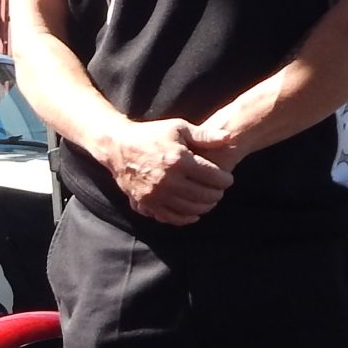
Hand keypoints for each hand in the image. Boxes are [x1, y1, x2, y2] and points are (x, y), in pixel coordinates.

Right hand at [88, 117, 231, 223]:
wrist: (118, 148)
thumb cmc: (151, 135)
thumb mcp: (178, 128)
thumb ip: (205, 135)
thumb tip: (229, 138)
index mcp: (179, 160)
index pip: (212, 177)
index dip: (224, 180)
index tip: (227, 179)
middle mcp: (169, 180)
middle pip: (203, 195)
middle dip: (216, 194)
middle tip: (220, 191)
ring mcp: (157, 194)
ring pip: (190, 209)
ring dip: (204, 207)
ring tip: (209, 201)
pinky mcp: (147, 203)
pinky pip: (171, 217)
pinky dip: (186, 218)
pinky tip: (194, 214)